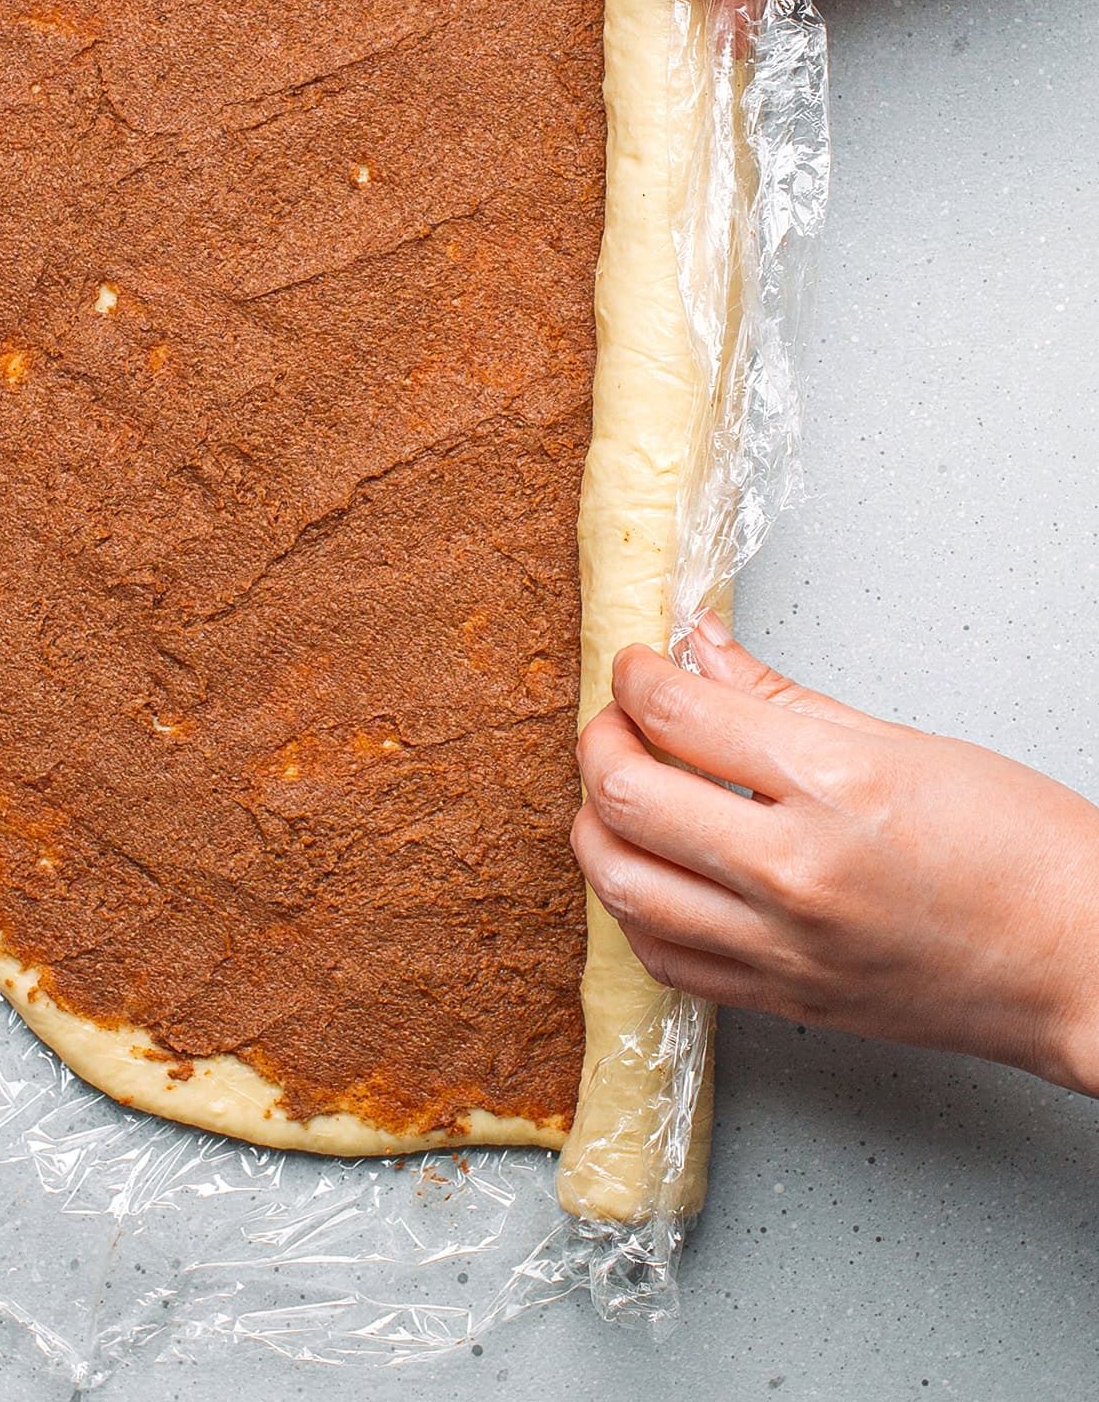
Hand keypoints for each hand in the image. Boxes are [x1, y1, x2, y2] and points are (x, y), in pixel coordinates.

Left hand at [572, 611, 1098, 1092]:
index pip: (679, 713)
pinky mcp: (781, 999)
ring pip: (622, 885)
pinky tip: (649, 869)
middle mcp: (792, 872)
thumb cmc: (1021, 850)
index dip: (636, 674)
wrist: (1082, 960)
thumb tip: (702, 648)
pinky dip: (632, 907)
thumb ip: (777, 698)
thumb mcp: (901, 742)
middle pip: (627, 796)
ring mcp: (781, 946)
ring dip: (596, 825)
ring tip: (616, 790)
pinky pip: (662, 958)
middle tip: (616, 717)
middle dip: (599, 739)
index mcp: (830, 785)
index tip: (637, 663)